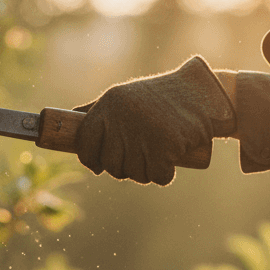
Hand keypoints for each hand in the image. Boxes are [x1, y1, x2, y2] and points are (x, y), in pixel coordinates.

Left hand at [75, 55, 235, 184]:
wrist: (202, 92)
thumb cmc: (160, 97)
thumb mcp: (123, 96)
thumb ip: (96, 110)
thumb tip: (67, 119)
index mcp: (109, 104)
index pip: (85, 143)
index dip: (90, 160)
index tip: (98, 165)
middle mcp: (122, 118)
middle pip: (111, 165)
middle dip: (123, 168)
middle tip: (139, 158)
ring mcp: (143, 133)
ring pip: (134, 173)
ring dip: (146, 171)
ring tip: (157, 152)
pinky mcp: (165, 146)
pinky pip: (156, 176)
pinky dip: (164, 174)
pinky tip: (171, 160)